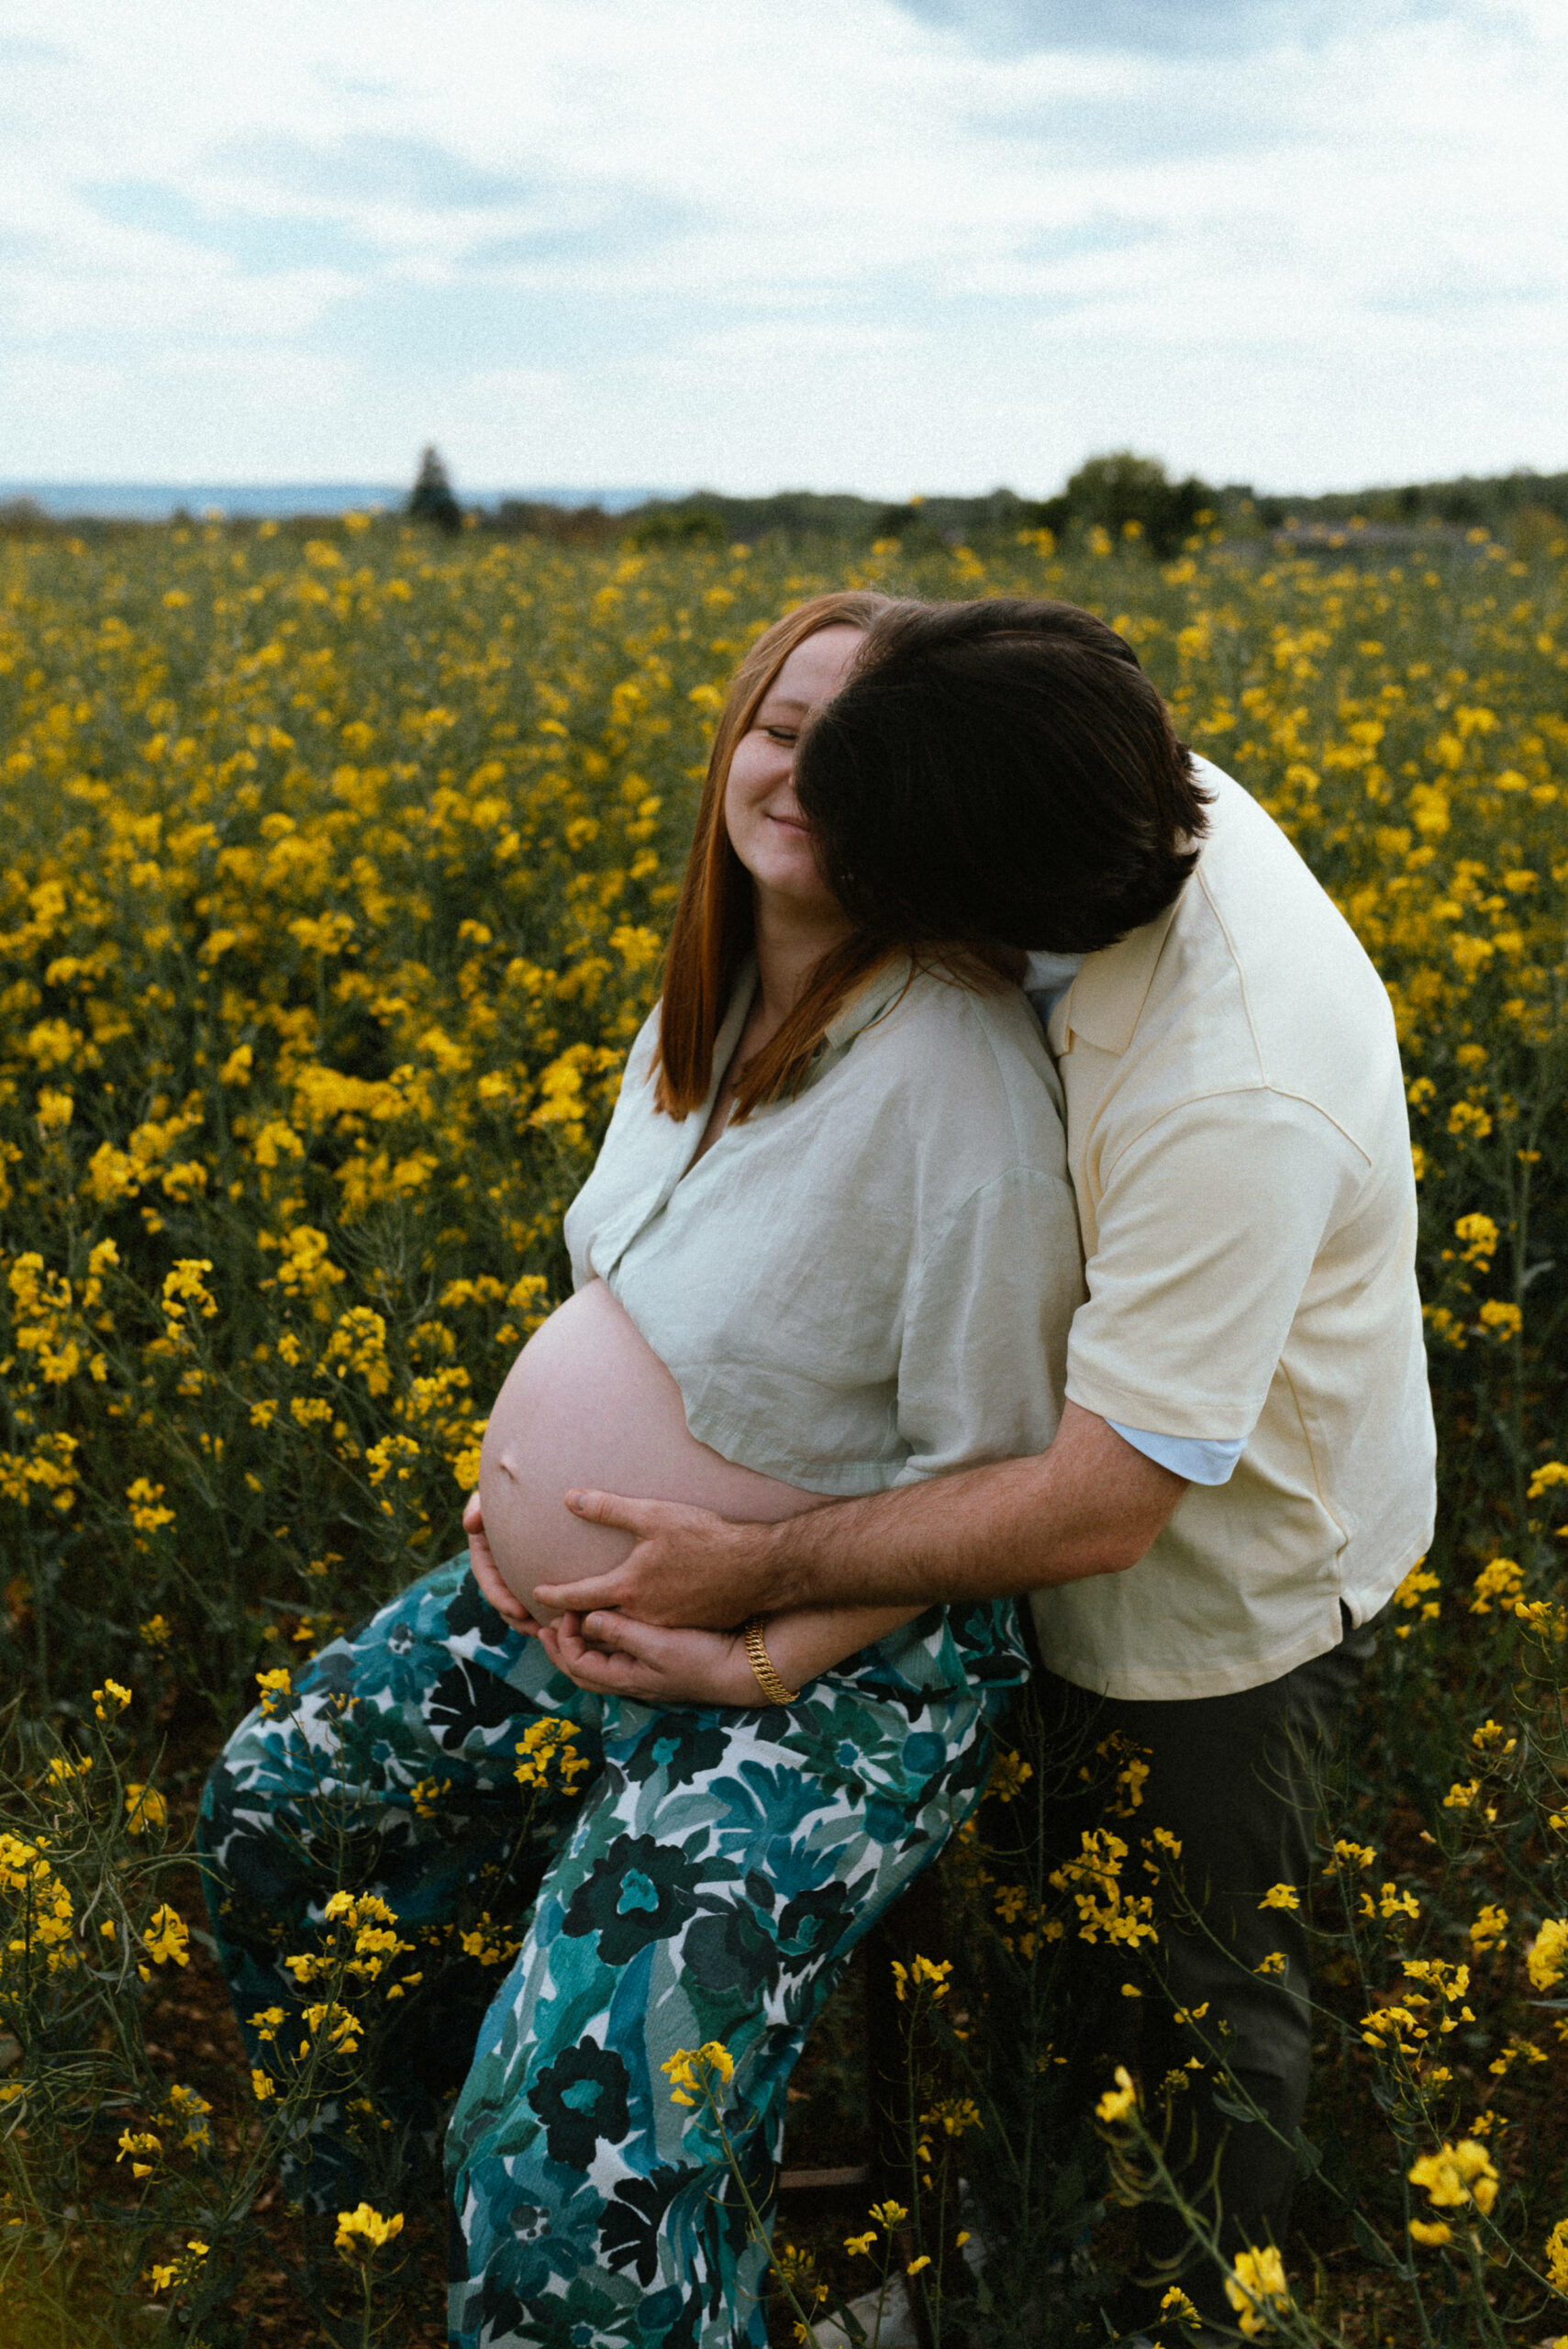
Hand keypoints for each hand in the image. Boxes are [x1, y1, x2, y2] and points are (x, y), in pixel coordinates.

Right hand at [462, 1490, 543, 1637]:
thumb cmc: (507, 1491)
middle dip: (520, 1620)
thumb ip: (477, 1507)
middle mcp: (501, 1568)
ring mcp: (519, 1573)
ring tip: (556, 1630)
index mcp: (486, 1555)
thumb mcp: (488, 1497)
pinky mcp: (542, 1572)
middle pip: (507, 1602)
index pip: (489, 1582)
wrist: (534, 1487)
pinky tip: (572, 1616)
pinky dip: (555, 1607)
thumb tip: (471, 1523)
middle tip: (538, 1630)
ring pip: (526, 1604)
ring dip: (537, 1620)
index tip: (517, 1611)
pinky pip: (547, 1595)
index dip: (501, 1600)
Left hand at [531, 1491, 787, 1627]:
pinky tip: (643, 1606)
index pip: (578, 1597)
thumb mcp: (654, 1515)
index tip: (536, 1594)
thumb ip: (608, 1509)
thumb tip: (570, 1498)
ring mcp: (666, 1625)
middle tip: (558, 1611)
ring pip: (625, 1630)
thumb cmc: (706, 1538)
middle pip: (598, 1623)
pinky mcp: (687, 1626)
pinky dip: (638, 1623)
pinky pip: (653, 1630)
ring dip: (606, 1624)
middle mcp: (642, 1616)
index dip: (554, 1596)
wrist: (758, 1570)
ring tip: (595, 1608)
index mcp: (628, 1589)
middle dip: (575, 1620)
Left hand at [538, 1609, 757, 1707]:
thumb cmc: (703, 1657)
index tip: (565, 1610)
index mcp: (626, 1679)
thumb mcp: (659, 1643)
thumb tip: (588, 1618)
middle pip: (581, 1670)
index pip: (577, 1664)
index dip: (564, 1639)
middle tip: (548, 1623)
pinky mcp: (657, 1663)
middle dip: (560, 1648)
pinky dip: (603, 1639)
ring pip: (598, 1663)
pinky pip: (617, 1654)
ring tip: (571, 1619)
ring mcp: (643, 1674)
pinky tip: (610, 1618)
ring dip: (581, 1643)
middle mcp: (630, 1681)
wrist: (742, 1667)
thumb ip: (622, 1632)